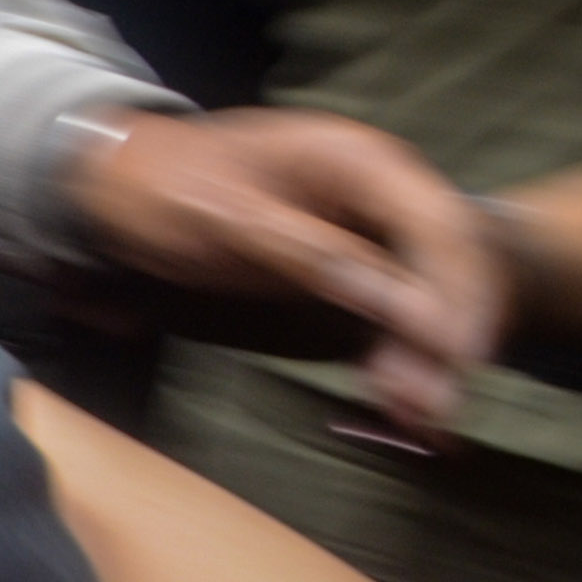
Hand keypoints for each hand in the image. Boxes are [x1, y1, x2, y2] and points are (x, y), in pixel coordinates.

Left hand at [62, 107, 502, 431]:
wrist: (120, 184)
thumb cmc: (171, 186)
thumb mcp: (234, 221)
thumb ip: (318, 258)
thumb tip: (407, 305)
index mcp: (361, 162)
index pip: (440, 226)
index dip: (461, 292)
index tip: (461, 353)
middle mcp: (379, 194)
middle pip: (445, 268)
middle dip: (448, 338)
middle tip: (439, 406)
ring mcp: (366, 233)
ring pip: (422, 299)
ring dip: (424, 358)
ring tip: (417, 419)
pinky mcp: (347, 271)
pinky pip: (388, 316)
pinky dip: (395, 357)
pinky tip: (396, 403)